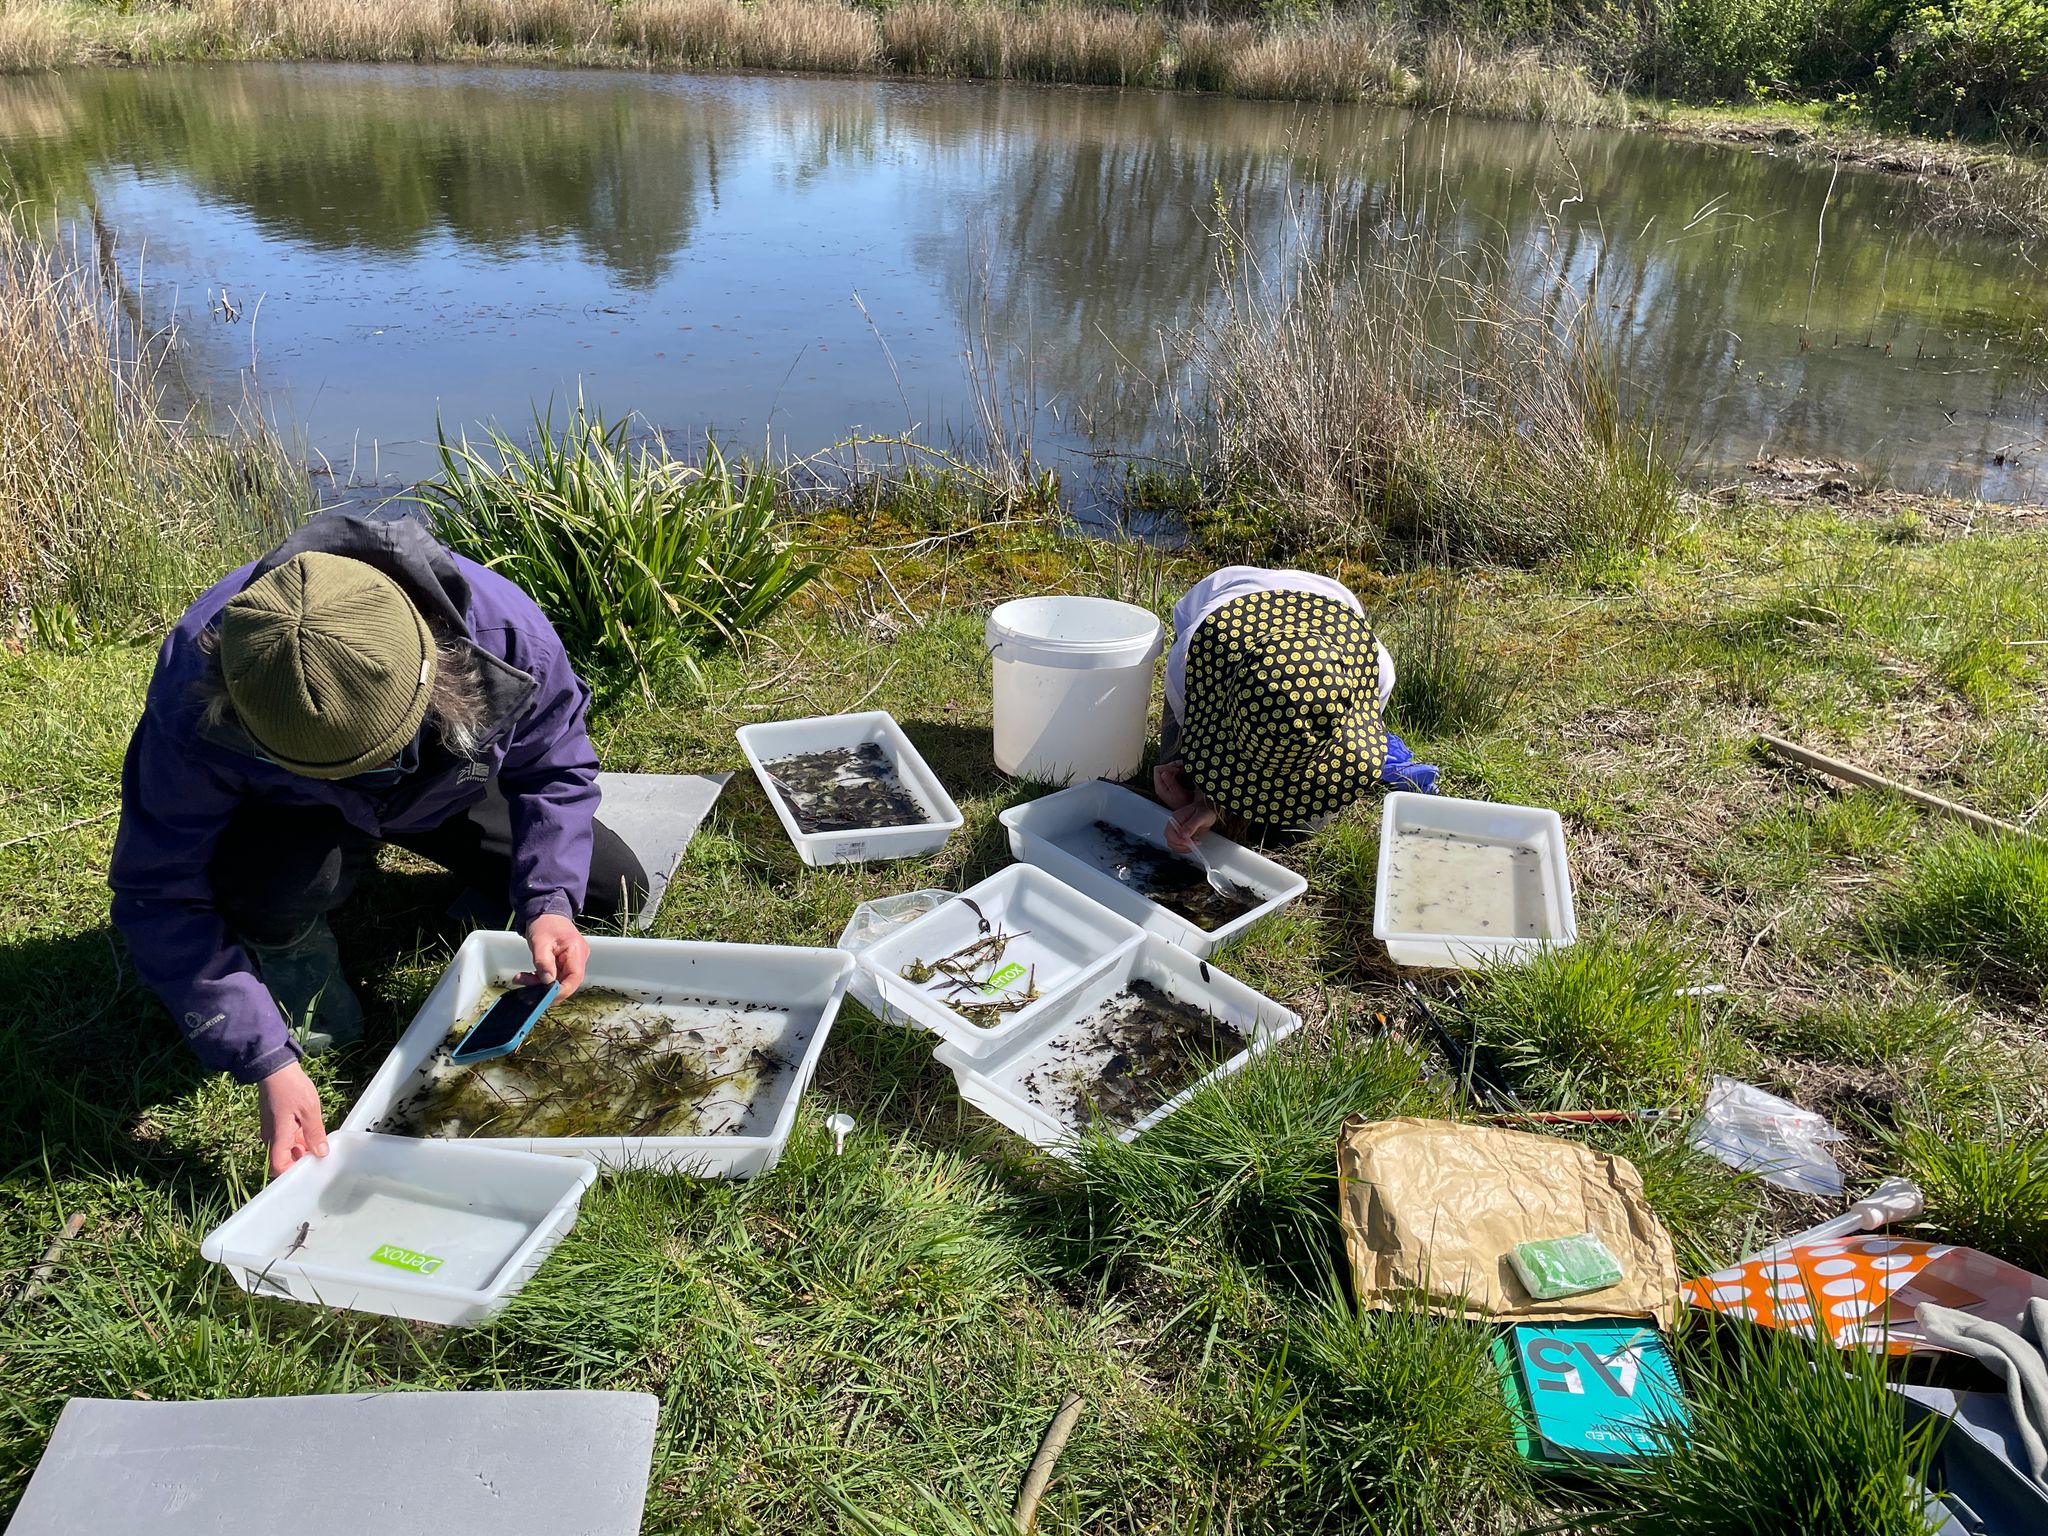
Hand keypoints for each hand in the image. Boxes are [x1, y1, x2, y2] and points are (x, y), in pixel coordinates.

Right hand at [257, 1060, 327, 1177]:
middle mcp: (271, 1136)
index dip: (292, 1172)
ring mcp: (272, 1128)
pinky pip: (286, 1135)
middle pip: (284, 1157)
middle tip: (321, 1154)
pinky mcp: (274, 1120)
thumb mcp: (309, 1110)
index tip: (309, 1169)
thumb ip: (315, 1133)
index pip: (278, 1166)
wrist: (275, 1068)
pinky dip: (298, 1136)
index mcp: (277, 1137)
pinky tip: (312, 1129)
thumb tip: (321, 1153)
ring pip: (287, 1146)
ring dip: (301, 1146)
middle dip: (301, 1158)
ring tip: (320, 1140)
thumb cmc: (291, 1087)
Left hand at [522, 913, 588, 997]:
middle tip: (524, 984)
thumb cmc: (544, 923)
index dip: (561, 991)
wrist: (545, 912)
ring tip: (522, 979)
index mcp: (576, 951)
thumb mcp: (540, 942)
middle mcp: (579, 958)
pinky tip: (528, 976)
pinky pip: (556, 976)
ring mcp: (573, 961)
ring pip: (560, 981)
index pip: (575, 978)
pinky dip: (541, 979)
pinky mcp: (565, 963)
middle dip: (546, 988)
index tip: (544, 996)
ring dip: (541, 984)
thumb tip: (548, 982)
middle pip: (567, 981)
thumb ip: (544, 962)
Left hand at [1153, 760, 1194, 810]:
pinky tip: (1183, 772)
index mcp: (1159, 786)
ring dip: (1176, 767)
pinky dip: (1178, 770)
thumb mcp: (1177, 792)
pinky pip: (1172, 773)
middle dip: (1172, 766)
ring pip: (1167, 769)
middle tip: (1182, 767)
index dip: (1167, 767)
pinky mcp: (1170, 783)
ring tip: (1184, 769)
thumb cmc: (1183, 803)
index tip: (1176, 770)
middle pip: (1162, 768)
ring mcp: (1165, 784)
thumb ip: (1170, 782)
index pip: (1157, 769)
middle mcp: (1160, 784)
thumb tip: (1164, 772)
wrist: (1186, 808)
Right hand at [1164, 795, 1218, 853]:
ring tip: (1195, 843)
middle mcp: (1174, 825)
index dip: (1178, 840)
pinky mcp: (1182, 836)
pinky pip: (1180, 846)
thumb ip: (1191, 825)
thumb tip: (1183, 835)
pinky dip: (1186, 848)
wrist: (1209, 809)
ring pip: (1174, 845)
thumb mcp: (1201, 816)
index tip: (1188, 842)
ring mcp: (1177, 831)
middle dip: (1182, 846)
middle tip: (1194, 844)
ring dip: (1184, 848)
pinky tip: (1194, 844)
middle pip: (1170, 840)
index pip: (1169, 832)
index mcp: (1176, 818)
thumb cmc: (1205, 810)